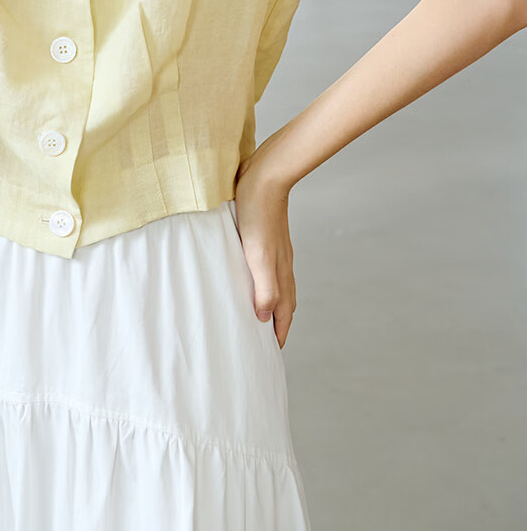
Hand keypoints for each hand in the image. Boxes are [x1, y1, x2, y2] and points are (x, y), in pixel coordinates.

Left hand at [234, 154, 296, 349]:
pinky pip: (265, 269)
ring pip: (275, 285)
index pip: (283, 313)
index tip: (271, 353)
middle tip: (262, 340)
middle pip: (282, 302)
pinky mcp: (265, 238)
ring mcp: (275, 251)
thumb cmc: (258, 215)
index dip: (278, 334)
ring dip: (268, 303)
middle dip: (275, 323)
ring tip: (255, 314)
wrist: (264, 177)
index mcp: (280, 273)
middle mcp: (281, 265)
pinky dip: (260, 282)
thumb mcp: (258, 256)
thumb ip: (264, 288)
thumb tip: (263, 318)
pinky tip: (247, 276)